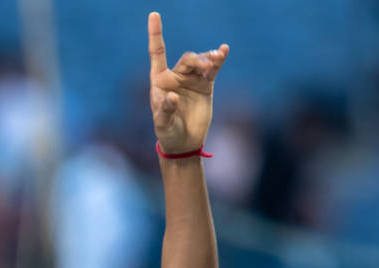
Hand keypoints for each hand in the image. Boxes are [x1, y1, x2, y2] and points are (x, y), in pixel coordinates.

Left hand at [148, 12, 227, 154]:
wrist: (185, 143)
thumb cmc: (168, 133)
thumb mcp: (162, 124)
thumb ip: (165, 110)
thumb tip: (171, 96)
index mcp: (160, 81)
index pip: (157, 52)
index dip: (156, 33)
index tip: (154, 14)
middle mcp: (175, 76)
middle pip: (187, 59)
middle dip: (197, 60)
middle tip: (207, 67)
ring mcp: (191, 79)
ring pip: (200, 61)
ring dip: (209, 59)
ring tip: (216, 60)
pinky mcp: (206, 85)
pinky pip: (212, 68)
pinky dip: (218, 59)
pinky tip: (224, 50)